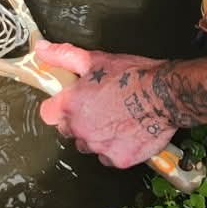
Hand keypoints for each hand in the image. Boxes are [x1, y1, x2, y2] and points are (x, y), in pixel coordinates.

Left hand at [33, 41, 178, 168]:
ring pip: (89, 146)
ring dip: (97, 136)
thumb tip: (40, 48)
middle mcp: (80, 130)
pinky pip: (109, 157)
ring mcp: (99, 147)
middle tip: (100, 108)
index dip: (58, 107)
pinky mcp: (118, 159)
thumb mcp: (94, 59)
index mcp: (70, 105)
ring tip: (116, 119)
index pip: (48, 114)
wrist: (165, 94)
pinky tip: (127, 133)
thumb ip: (63, 56)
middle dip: (79, 121)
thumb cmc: (131, 75)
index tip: (70, 103)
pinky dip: (116, 148)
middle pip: (68, 131)